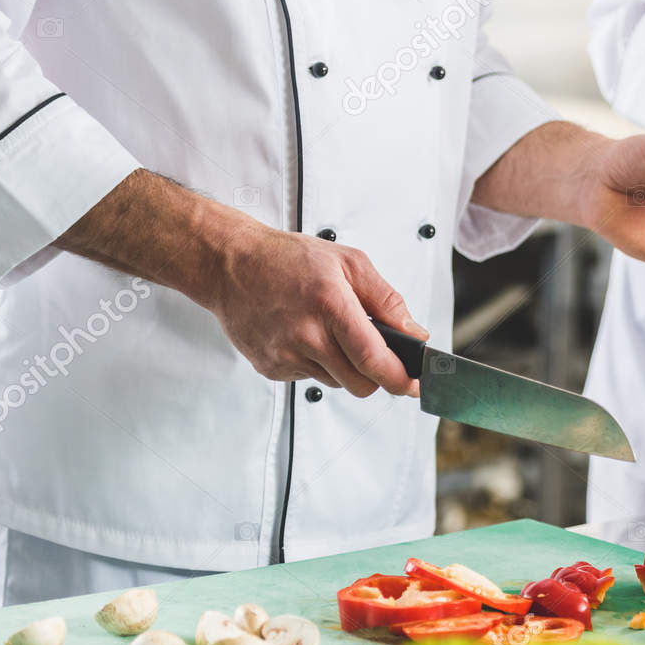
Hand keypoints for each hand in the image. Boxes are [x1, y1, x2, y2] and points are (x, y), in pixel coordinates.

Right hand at [203, 223, 427, 396]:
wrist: (229, 264)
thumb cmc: (287, 259)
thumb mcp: (349, 263)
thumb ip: (387, 300)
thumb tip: (415, 333)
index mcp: (330, 305)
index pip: (373, 359)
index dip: (399, 379)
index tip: (414, 385)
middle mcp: (305, 335)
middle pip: (359, 383)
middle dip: (376, 376)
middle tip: (376, 355)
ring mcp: (284, 355)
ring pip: (336, 383)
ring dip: (345, 367)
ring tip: (329, 332)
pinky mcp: (270, 368)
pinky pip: (309, 378)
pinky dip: (317, 364)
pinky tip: (305, 336)